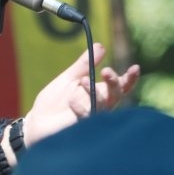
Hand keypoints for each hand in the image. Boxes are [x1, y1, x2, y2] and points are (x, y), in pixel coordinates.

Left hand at [22, 43, 139, 145]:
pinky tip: (72, 102)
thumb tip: (100, 46)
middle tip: (106, 71)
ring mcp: (93, 118)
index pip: (120, 86)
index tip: (135, 67)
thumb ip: (85, 64)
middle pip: (116, 95)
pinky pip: (88, 117)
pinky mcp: (83, 128)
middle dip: (114, 82)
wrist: (37, 120)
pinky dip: (80, 107)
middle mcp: (101, 106)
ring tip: (82, 81)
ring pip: (104, 105)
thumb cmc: (55, 101)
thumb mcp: (69, 79)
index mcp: (100, 92)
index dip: (130, 78)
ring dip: (94, 91)